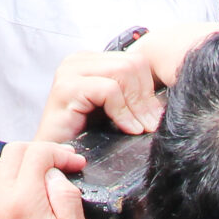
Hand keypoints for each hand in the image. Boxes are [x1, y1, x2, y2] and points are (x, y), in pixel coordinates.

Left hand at [0, 141, 91, 218]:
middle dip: (37, 154)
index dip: (59, 153)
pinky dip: (3, 193)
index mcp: (23, 202)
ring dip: (17, 170)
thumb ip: (67, 198)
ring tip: (40, 185)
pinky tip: (21, 209)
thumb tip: (55, 175)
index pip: (36, 152)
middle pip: (11, 154)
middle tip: (58, 167)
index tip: (74, 164)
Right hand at [34, 47, 162, 140]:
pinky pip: (109, 90)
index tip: (153, 116)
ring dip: (135, 106)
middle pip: (132, 63)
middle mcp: (79, 60)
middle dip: (144, 97)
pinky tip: (126, 129)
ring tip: (138, 128)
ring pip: (123, 72)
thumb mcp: (114, 111)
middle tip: (149, 125)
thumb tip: (164, 102)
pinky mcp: (66, 87)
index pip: (136, 59)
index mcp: (91, 60)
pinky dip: (122, 112)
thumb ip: (133, 97)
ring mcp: (70, 70)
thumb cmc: (84, 137)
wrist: (53, 158)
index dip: (149, 89)